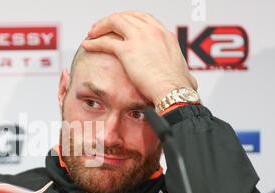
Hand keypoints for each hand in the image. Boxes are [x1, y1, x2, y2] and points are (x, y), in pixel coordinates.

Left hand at [82, 11, 197, 104]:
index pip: (144, 19)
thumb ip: (182, 73)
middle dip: (112, 20)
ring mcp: (140, 38)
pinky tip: (87, 45)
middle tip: (102, 27)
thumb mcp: (184, 74)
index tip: (120, 26)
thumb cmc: (180, 89)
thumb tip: (190, 82)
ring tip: (92, 33)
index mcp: (166, 35)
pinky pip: (106, 41)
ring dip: (101, 26)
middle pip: (127, 16)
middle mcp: (153, 32)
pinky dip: (94, 42)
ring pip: (115, 22)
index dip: (129, 20)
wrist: (174, 92)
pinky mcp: (128, 50)